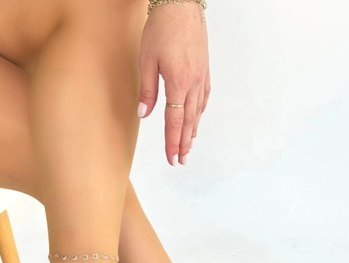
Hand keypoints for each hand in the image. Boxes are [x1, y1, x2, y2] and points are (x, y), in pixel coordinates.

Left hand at [137, 2, 210, 165]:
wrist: (182, 4)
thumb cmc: (162, 28)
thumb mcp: (146, 59)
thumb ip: (147, 90)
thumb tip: (144, 114)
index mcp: (178, 83)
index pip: (174, 121)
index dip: (172, 142)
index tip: (172, 158)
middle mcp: (193, 84)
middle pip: (188, 121)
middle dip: (183, 144)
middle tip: (181, 161)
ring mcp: (201, 77)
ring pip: (197, 112)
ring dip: (192, 132)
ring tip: (188, 147)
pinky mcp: (204, 70)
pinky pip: (203, 98)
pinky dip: (199, 113)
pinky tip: (196, 120)